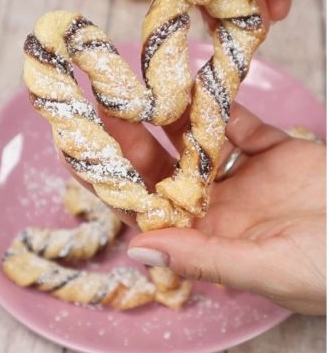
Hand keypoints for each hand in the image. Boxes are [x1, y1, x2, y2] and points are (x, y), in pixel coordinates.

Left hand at [97, 103, 325, 313]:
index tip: (73, 154)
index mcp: (207, 243)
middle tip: (101, 105)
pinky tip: (193, 82)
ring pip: (194, 142)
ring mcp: (247, 179)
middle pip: (160, 171)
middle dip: (128, 140)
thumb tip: (138, 248)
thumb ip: (206, 258)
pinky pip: (241, 123)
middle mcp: (219, 209)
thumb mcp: (271, 271)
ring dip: (166, 115)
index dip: (109, 184)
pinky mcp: (279, 152)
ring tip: (136, 85)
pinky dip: (218, 102)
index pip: (144, 211)